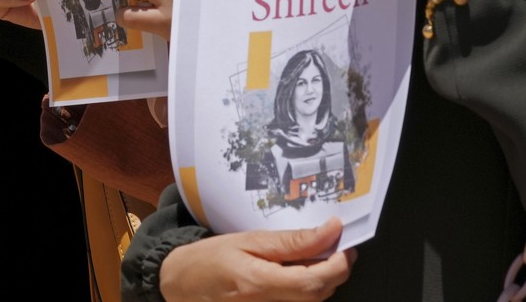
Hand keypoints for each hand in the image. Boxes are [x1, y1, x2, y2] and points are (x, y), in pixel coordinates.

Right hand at [160, 218, 354, 301]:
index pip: (315, 282)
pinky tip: (294, 272)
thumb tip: (330, 231)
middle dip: (335, 269)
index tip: (345, 243)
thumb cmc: (209, 260)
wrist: (181, 285)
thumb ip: (291, 241)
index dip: (339, 264)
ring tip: (309, 255)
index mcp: (260, 284)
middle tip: (331, 244)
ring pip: (313, 301)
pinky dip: (305, 287)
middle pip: (320, 294)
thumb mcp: (248, 240)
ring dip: (321, 277)